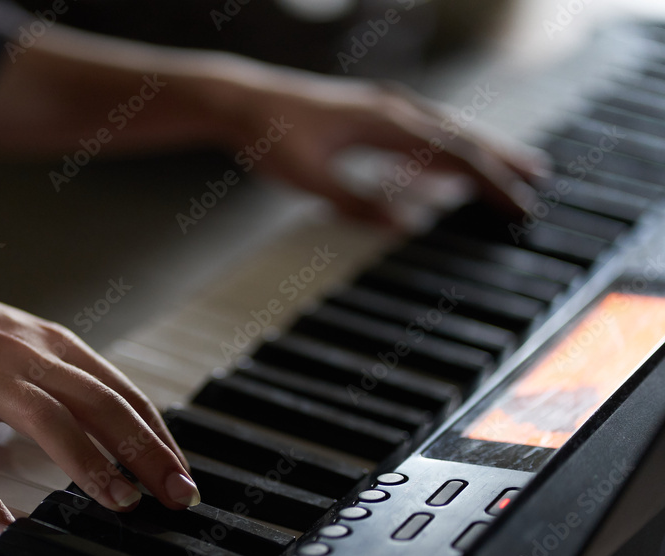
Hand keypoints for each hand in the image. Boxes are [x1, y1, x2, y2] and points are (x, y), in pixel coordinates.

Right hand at [0, 259, 197, 538]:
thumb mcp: (13, 340)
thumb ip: (56, 376)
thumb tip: (102, 421)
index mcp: (48, 343)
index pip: (121, 391)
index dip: (157, 435)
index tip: (180, 472)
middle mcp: (23, 354)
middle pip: (102, 405)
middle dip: (146, 453)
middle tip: (176, 495)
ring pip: (50, 421)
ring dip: (90, 466)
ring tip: (118, 504)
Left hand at [213, 70, 547, 225]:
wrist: (242, 103)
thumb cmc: (271, 137)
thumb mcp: (309, 177)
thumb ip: (356, 202)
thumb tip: (405, 226)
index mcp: (386, 122)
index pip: (454, 153)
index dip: (491, 180)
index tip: (518, 204)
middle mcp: (392, 109)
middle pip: (461, 135)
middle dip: (500, 159)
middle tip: (538, 179)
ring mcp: (381, 110)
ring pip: (443, 131)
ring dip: (476, 151)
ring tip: (507, 169)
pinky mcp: (368, 116)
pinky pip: (417, 135)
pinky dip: (440, 153)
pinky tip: (443, 172)